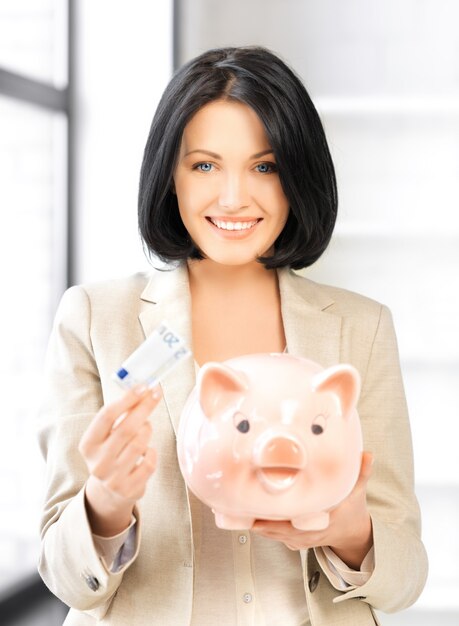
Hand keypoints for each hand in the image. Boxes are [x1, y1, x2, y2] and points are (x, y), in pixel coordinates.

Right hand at [78, 385, 161, 535]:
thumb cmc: (111, 452)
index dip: (127, 399)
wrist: (108, 492)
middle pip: (127, 428)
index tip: (143, 386)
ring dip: (147, 430)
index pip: (107, 416)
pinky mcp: (129, 489)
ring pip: (140, 444)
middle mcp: (98, 462)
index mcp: (88, 445)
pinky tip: (147, 451)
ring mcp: (113, 478)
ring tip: (145, 427)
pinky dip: (152, 452)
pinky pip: (149, 462)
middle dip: (144, 407)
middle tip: (156, 393)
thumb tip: (143, 388)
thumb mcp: (106, 436)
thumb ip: (120, 415)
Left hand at [251, 452, 373, 569]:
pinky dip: (262, 527)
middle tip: (243, 507)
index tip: (270, 510)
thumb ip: (362, 472)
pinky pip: (275, 536)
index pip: (304, 523)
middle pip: (282, 530)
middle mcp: (312, 534)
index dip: (285, 519)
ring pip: (275, 535)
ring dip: (258, 524)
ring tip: (239, 510)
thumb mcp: (359, 490)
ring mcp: (302, 540)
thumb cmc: (352, 508)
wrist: (352, 533)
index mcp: (326, 520)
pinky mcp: (294, 541)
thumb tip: (368, 453)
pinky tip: (247, 516)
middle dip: (263, 520)